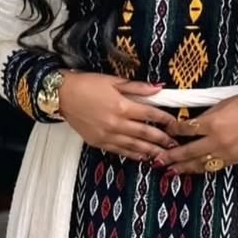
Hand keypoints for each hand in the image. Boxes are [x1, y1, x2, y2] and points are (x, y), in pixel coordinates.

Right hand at [57, 73, 180, 162]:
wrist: (62, 95)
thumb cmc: (87, 84)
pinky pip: (120, 151)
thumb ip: (137, 87)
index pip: (150, 114)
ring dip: (151, 151)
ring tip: (164, 155)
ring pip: (135, 146)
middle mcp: (116, 123)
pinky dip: (133, 155)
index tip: (175, 123)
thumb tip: (158, 89)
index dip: (165, 119)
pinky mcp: (99, 143)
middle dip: (162, 140)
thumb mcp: (113, 80)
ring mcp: (107, 135)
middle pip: (146, 133)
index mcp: (122, 106)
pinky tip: (143, 157)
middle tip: (175, 145)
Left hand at [154, 94, 237, 175]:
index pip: (185, 129)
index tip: (165, 131)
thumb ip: (204, 117)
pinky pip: (212, 167)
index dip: (173, 131)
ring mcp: (225, 152)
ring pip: (199, 163)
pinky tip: (191, 170)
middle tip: (158, 160)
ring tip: (170, 171)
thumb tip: (188, 125)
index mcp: (212, 123)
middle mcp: (216, 140)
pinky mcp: (234, 159)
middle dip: (171, 156)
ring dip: (183, 168)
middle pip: (188, 151)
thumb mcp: (220, 105)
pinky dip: (200, 169)